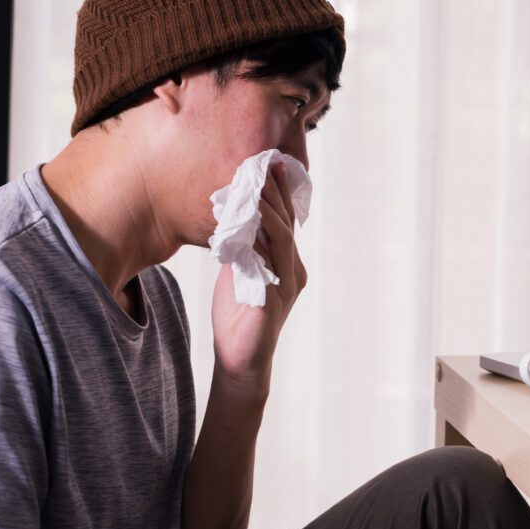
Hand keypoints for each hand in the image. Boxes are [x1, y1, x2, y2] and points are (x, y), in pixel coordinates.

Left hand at [210, 163, 306, 393]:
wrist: (240, 361)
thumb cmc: (239, 317)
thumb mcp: (239, 273)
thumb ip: (243, 247)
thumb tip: (235, 217)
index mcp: (288, 264)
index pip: (286, 224)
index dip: (280, 196)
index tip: (271, 167)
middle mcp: (294, 272)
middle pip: (287, 227)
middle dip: (276, 196)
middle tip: (265, 168)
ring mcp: (286, 287)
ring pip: (282, 242)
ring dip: (268, 214)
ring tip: (255, 190)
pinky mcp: (272, 303)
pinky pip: (266, 267)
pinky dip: (256, 245)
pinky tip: (245, 229)